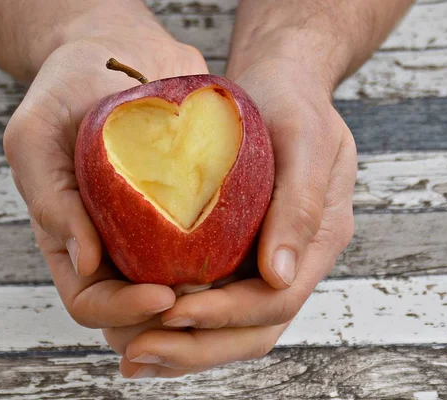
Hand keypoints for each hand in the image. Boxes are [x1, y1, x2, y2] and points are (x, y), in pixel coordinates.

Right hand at [3, 6, 208, 329]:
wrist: (118, 49)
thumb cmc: (66, 89)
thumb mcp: (36, 138)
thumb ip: (49, 200)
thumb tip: (85, 265)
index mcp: (73, 241)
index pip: (91, 303)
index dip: (123, 311)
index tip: (164, 297)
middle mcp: (115, 244)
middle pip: (138, 312)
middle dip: (170, 321)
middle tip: (206, 301)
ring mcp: (154, 229)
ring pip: (180, 290)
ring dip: (206, 301)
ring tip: (234, 286)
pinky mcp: (190, 207)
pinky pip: (212, 246)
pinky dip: (228, 259)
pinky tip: (253, 250)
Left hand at [109, 59, 356, 377]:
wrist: (282, 86)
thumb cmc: (294, 105)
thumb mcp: (305, 141)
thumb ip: (300, 206)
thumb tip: (277, 276)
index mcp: (317, 241)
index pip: (274, 302)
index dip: (224, 316)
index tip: (172, 313)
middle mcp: (293, 263)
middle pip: (251, 332)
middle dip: (195, 349)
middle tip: (137, 355)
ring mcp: (265, 263)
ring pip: (231, 329)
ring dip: (182, 348)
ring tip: (130, 355)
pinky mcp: (239, 254)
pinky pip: (213, 302)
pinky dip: (179, 324)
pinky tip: (139, 326)